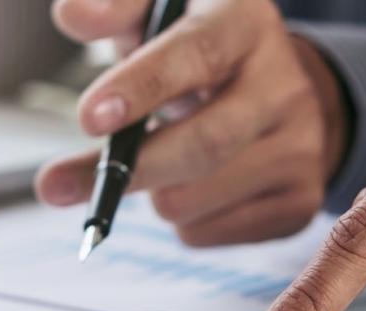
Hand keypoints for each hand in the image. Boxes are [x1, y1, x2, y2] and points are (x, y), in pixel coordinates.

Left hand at [34, 0, 349, 245]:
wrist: (272, 88)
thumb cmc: (193, 48)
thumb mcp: (156, 10)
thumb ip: (114, 7)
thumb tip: (72, 15)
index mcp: (247, 23)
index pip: (197, 54)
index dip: (141, 87)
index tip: (89, 118)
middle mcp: (287, 85)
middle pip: (204, 144)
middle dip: (131, 168)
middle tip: (62, 183)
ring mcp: (303, 147)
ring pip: (194, 200)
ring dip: (151, 193)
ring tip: (156, 161)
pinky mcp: (299, 200)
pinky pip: (208, 232)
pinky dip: (178, 219)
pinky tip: (190, 185)